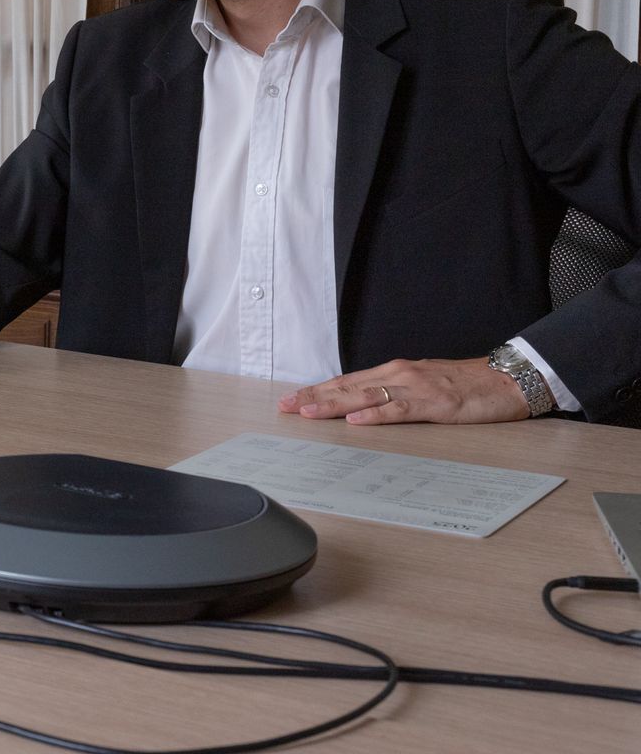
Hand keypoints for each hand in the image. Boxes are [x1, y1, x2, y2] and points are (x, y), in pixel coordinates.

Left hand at [277, 357, 531, 424]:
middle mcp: (400, 375)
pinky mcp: (436, 404)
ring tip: (308, 412)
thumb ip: (395, 393)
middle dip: (315, 397)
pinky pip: (401, 410)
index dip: (318, 390)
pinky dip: (377, 415)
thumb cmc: (466, 384)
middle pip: (349, 386)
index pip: (347, 381)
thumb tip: (365, 405)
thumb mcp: (423, 385)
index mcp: (395, 372)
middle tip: (285, 407)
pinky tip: (357, 421)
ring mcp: (417, 388)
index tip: (291, 400)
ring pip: (367, 396)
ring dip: (335, 405)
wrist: (508, 379)